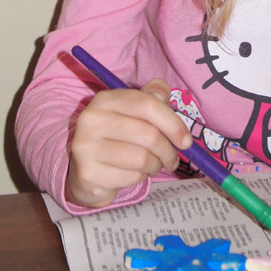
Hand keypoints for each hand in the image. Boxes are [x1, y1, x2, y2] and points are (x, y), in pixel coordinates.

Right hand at [66, 79, 191, 207]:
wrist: (85, 169)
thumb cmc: (117, 136)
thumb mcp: (133, 112)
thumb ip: (151, 97)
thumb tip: (163, 92)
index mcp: (105, 99)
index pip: (148, 105)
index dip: (173, 123)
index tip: (186, 140)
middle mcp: (91, 120)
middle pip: (149, 135)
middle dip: (168, 151)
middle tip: (172, 159)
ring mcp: (86, 147)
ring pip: (142, 159)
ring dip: (155, 165)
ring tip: (154, 165)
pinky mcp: (87, 174)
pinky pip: (130, 178)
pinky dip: (140, 178)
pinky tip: (135, 173)